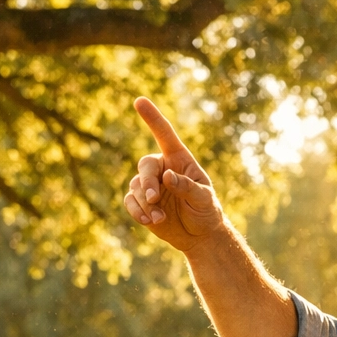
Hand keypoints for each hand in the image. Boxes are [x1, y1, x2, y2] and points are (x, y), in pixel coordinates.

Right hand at [124, 98, 226, 251]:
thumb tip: (167, 177)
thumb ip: (187, 187)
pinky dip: (137, 211)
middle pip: (145, 166)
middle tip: (154, 199)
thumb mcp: (204, 199)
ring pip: (136, 186)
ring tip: (159, 217)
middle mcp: (162, 168)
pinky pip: (130, 201)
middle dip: (147, 182)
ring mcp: (149, 185)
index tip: (139, 101)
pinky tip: (149, 221)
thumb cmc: (206, 211)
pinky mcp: (141, 202)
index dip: (152, 118)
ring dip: (145, 203)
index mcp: (179, 159)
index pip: (164, 135)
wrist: (199, 235)